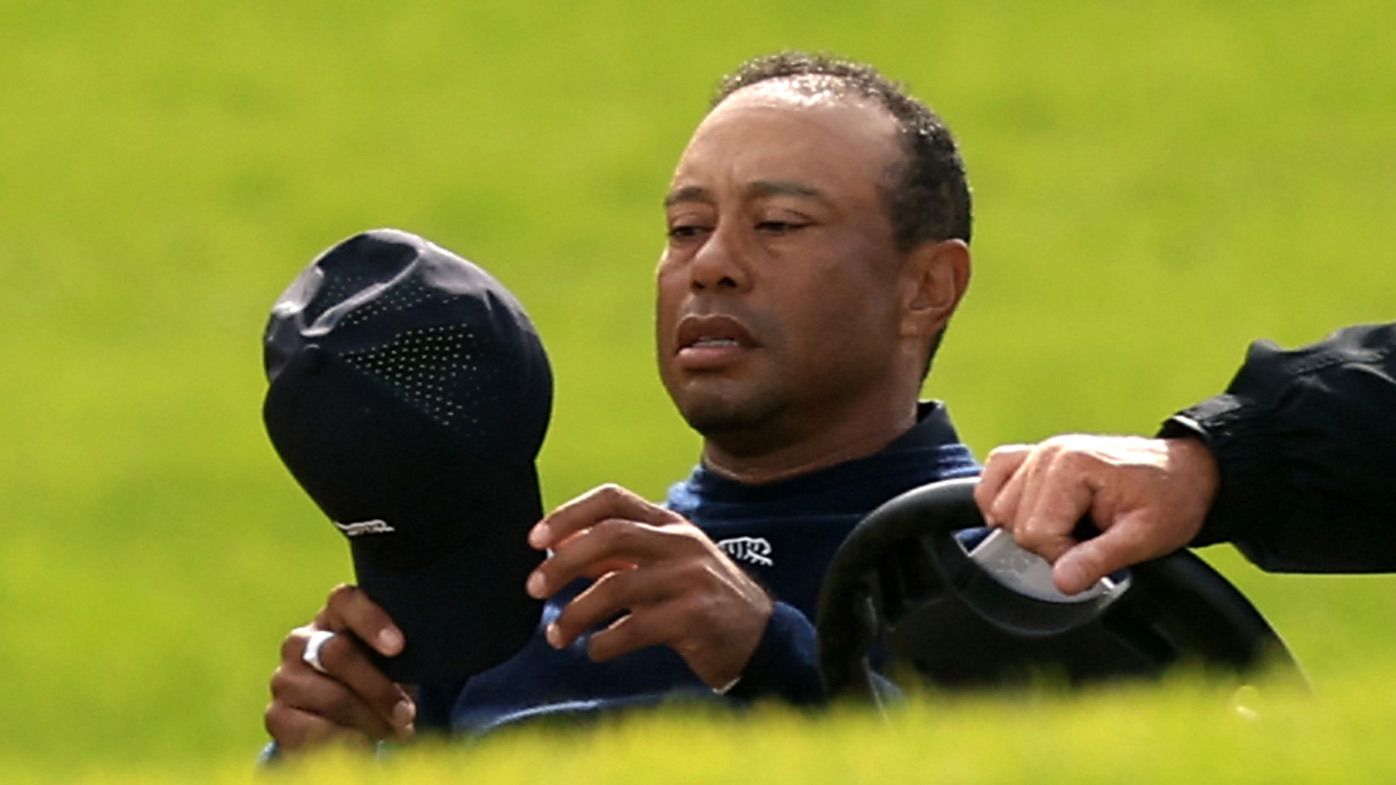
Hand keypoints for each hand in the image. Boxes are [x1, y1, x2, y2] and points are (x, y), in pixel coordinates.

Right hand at [264, 584, 416, 753]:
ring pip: (332, 697)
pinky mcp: (277, 715)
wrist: (346, 727)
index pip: (345, 600)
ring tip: (394, 731)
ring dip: (370, 719)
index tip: (398, 647)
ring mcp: (284, 678)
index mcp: (334, 616)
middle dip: (378, 688)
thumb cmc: (379, 681)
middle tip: (406, 713)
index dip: (371, 621)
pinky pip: (314, 730)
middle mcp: (302, 641)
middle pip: (337, 653)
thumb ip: (398, 650)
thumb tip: (414, 658)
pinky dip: (348, 740)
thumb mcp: (392, 662)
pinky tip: (364, 744)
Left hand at [525, 484, 772, 689]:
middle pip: (610, 536)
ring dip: (576, 613)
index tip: (536, 540)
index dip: (569, 514)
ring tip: (556, 635)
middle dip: (564, 563)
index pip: (613, 499)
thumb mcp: (662, 565)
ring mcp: (691, 578)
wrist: (759, 636)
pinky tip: (595, 651)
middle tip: (533, 588)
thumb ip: (617, 556)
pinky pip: (636, 627)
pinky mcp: (696, 616)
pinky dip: (606, 642)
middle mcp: (681, 542)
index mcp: (669, 523)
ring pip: (617, 586)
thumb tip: (559, 550)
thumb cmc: (699, 598)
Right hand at [973, 435, 1219, 594]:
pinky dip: (999, 501)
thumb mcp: (1145, 537)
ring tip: (1071, 525)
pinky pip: (993, 479)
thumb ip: (1099, 559)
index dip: (1064, 554)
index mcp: (1073, 466)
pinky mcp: (1033, 456)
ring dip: (1030, 526)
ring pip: (999, 508)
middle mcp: (1048, 453)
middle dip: (1050, 543)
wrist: (1185, 473)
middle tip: (1089, 538)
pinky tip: (1027, 515)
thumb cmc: (1170, 499)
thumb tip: (1061, 582)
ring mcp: (1038, 451)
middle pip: (1015, 523)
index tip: (1096, 550)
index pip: (1036, 532)